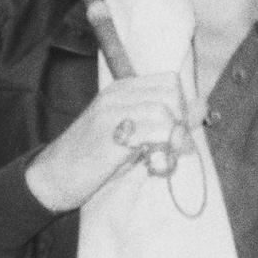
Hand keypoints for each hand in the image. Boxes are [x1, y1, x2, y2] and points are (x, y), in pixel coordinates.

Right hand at [24, 72, 197, 211]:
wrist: (53, 175)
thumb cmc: (95, 156)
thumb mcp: (132, 133)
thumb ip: (167, 119)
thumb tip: (204, 105)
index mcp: (120, 89)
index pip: (170, 81)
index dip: (179, 107)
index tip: (170, 131)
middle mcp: (116, 95)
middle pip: (172, 96)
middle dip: (179, 124)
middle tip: (167, 149)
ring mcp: (112, 114)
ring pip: (166, 116)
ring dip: (171, 142)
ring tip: (157, 159)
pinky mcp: (110, 138)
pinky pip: (154, 136)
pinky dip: (161, 154)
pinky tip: (148, 166)